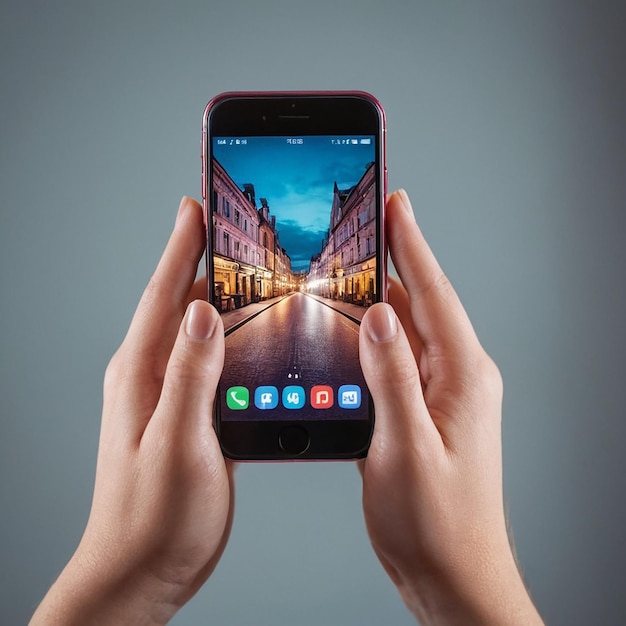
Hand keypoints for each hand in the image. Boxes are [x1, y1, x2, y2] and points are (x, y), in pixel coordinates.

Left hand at [31, 197, 232, 624]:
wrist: (141, 569)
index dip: (181, 249)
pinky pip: (209, 365)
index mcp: (141, 373)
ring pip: (198, 334)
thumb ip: (191, 376)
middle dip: (203, 265)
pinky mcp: (186, 414)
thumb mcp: (178, 443)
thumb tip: (203, 314)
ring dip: (220, 303)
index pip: (164, 296)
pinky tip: (250, 340)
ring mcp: (168, 395)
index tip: (195, 209)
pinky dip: (230, 343)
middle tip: (230, 232)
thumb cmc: (154, 516)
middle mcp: (150, 376)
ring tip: (247, 277)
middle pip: (181, 306)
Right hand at [359, 190, 542, 624]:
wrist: (453, 572)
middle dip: (390, 265)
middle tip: (359, 230)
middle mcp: (456, 377)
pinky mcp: (422, 410)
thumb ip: (391, 378)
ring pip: (404, 334)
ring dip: (376, 305)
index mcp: (462, 376)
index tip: (396, 206)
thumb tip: (377, 318)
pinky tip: (347, 336)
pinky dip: (371, 343)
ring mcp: (439, 394)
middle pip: (419, 306)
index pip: (434, 295)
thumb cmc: (437, 522)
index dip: (412, 246)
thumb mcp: (406, 447)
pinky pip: (396, 362)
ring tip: (343, 275)